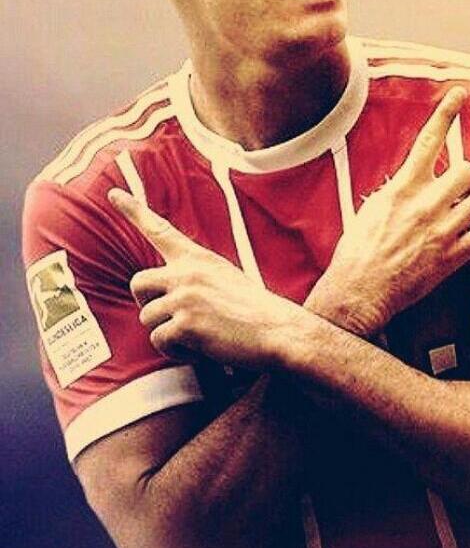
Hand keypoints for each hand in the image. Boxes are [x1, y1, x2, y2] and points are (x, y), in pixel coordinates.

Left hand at [108, 190, 296, 368]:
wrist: (279, 331)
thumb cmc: (256, 311)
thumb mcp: (225, 278)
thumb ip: (195, 277)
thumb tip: (168, 294)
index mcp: (198, 258)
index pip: (160, 230)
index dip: (133, 210)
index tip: (113, 195)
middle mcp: (187, 273)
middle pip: (138, 283)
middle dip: (147, 303)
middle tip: (170, 316)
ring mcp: (185, 298)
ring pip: (148, 318)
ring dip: (167, 333)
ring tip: (198, 337)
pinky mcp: (185, 324)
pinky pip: (160, 341)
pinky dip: (176, 352)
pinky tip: (200, 350)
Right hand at [306, 87, 469, 336]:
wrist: (360, 290)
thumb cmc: (358, 252)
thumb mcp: (371, 211)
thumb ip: (396, 192)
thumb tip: (410, 181)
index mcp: (401, 189)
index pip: (428, 141)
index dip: (446, 112)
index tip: (459, 94)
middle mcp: (425, 204)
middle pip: (468, 171)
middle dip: (465, 180)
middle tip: (454, 193)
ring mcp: (443, 230)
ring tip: (460, 218)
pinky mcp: (454, 256)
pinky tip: (468, 238)